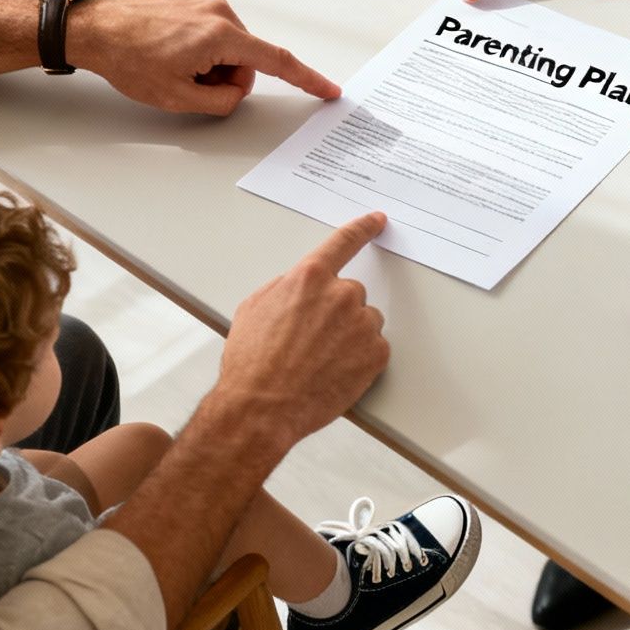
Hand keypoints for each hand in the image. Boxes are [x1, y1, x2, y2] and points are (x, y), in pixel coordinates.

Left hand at [70, 0, 339, 116]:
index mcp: (221, 35)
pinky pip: (216, 33)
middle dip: (226, 78)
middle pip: (248, 59)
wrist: (95, 29)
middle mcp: (220, 11)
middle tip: (187, 82)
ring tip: (174, 64)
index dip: (307, 80)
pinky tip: (173, 51)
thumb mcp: (178, 98)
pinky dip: (203, 49)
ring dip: (212, 64)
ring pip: (232, 48)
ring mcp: (209, 1)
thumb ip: (221, 102)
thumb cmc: (128, 60)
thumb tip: (236, 93)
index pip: (277, 61)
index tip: (328, 89)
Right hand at [218, 212, 391, 445]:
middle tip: (312, 340)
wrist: (262, 408)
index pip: (343, 242)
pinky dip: (360, 358)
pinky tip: (335, 372)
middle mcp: (340, 295)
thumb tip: (299, 287)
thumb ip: (284, 287)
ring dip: (350, 335)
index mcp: (309, 278)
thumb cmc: (252, 363)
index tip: (377, 221)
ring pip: (364, 321)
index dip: (362, 229)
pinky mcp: (376, 354)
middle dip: (336, 312)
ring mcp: (361, 324)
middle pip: (351, 293)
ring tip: (320, 360)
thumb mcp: (253, 309)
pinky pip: (374, 348)